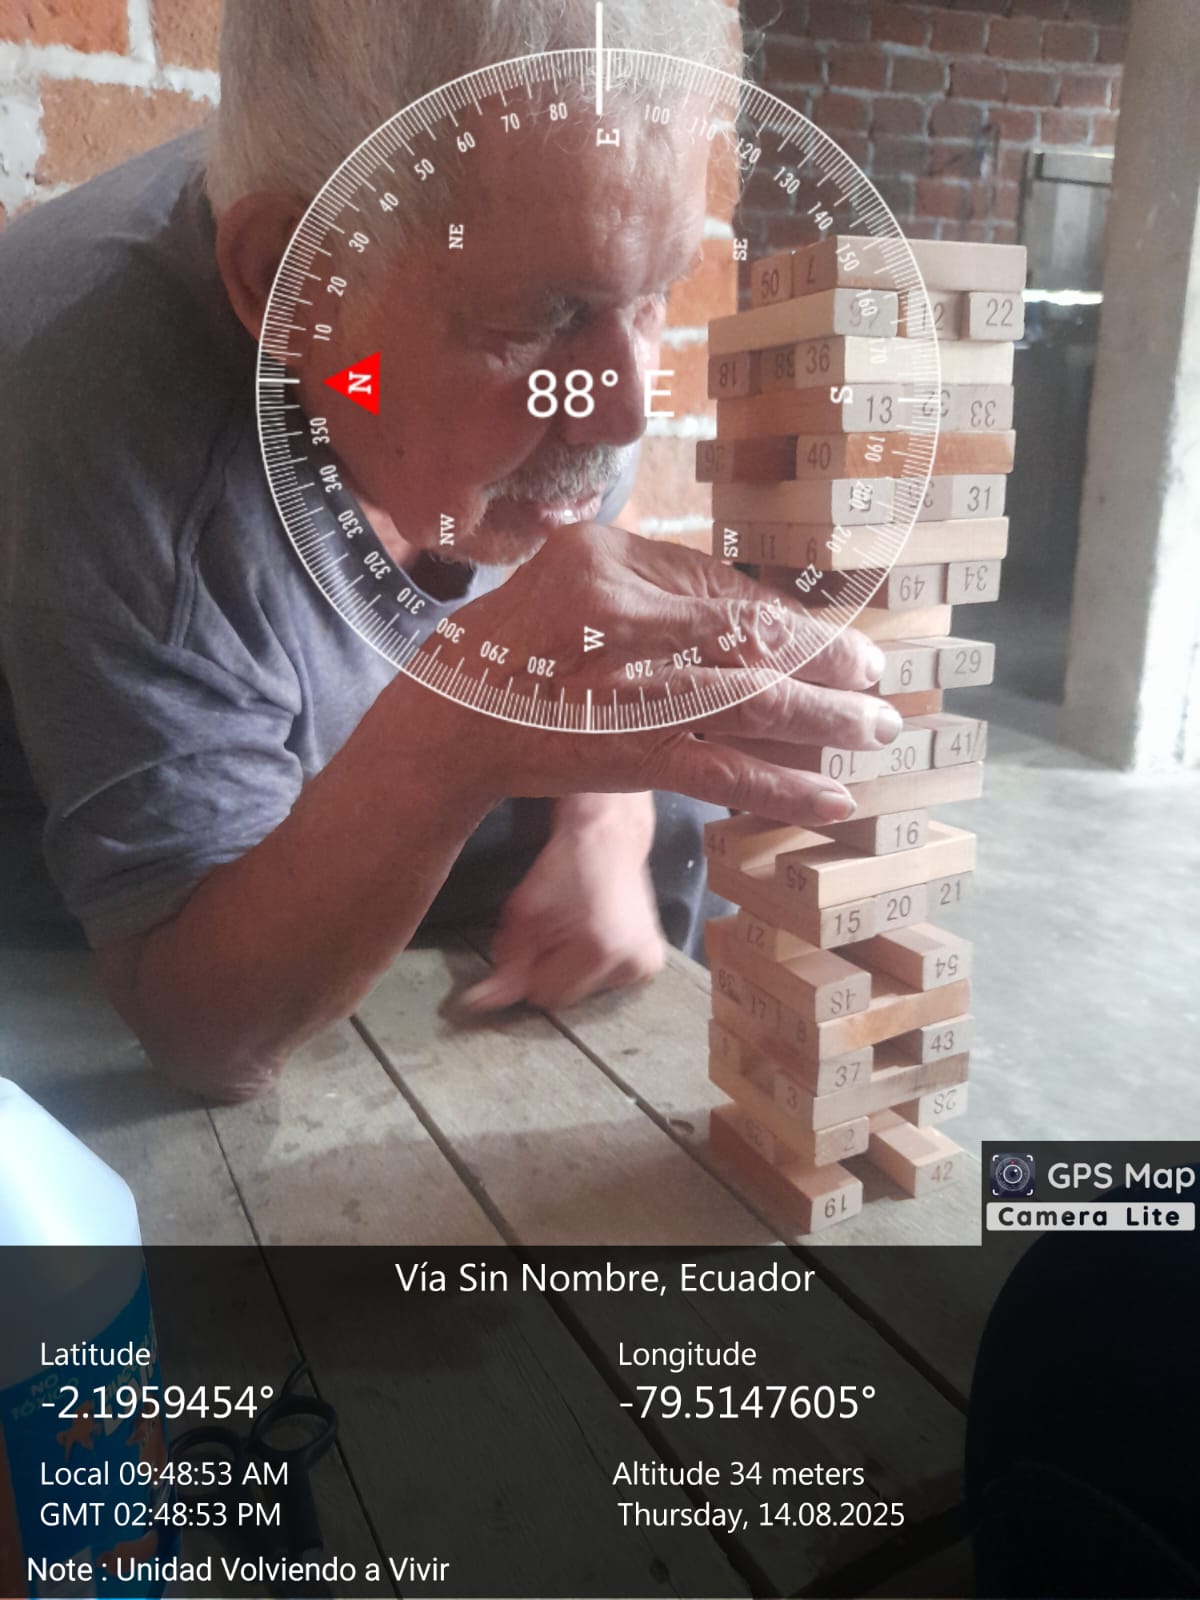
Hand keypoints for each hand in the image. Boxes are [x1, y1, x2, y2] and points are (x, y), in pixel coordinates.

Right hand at [392, 524, 899, 826]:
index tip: (830, 642)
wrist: (450, 722)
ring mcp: (632, 692)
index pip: (724, 590)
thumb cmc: (509, 643)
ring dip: (826, 720)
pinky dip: (782, 789)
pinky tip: (831, 800)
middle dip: (827, 663)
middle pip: (752, 639)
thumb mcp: (570, 573)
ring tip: (877, 730)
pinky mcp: (632, 758)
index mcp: (609, 563)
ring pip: (753, 702)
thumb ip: (652, 578)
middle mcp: (627, 619)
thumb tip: (747, 605)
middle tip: (877, 678)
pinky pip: (724, 773)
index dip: (788, 621)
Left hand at [461, 794, 664, 1011]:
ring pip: (587, 994)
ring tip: (579, 932)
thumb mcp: (523, 913)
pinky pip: (608, 985)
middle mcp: (630, 962)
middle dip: (552, 971)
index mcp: (597, 949)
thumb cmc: (563, 869)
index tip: (536, 940)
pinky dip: (595, 968)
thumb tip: (479, 1004)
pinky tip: (596, 938)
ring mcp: (646, 965)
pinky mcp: (652, 964)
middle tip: (557, 934)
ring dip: (574, 970)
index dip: (530, 969)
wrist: (609, 840)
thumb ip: (505, 965)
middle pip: (567, 998)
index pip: (544, 995)